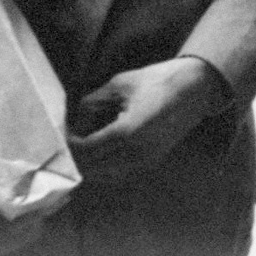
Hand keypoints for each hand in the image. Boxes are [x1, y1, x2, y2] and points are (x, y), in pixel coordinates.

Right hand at [0, 127, 45, 255]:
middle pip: (20, 235)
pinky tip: (36, 208)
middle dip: (41, 214)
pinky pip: (10, 241)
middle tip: (64, 191)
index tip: (53, 197)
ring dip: (36, 220)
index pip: (7, 229)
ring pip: (17, 240)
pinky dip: (25, 226)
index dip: (32, 214)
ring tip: (57, 197)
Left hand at [67, 56, 229, 185]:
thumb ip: (91, 103)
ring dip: (91, 163)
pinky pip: (120, 171)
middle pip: (92, 168)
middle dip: (77, 156)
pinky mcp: (152, 161)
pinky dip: (106, 164)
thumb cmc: (157, 81)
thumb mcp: (118, 85)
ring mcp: (145, 161)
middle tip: (68, 140)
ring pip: (105, 174)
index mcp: (125, 133)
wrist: (195, 89)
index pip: (85, 150)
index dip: (69, 143)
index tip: (61, 132)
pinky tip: (100, 149)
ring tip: (83, 144)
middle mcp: (135, 153)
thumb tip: (73, 119)